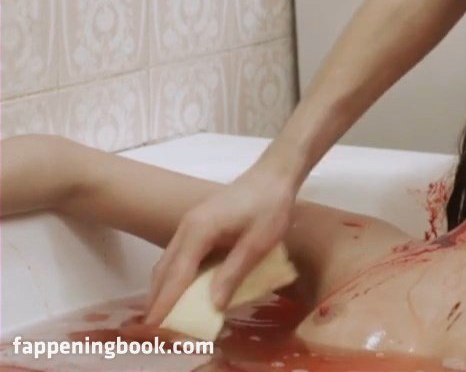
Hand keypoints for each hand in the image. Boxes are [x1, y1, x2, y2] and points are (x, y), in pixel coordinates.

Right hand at [144, 156, 298, 324]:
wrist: (273, 176)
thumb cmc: (270, 207)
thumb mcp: (258, 243)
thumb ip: (234, 273)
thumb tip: (213, 305)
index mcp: (199, 231)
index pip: (176, 274)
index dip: (165, 302)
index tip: (153, 327)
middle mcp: (186, 228)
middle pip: (164, 270)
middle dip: (157, 299)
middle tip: (155, 330)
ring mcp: (189, 225)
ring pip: (168, 262)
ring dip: (164, 289)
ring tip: (164, 316)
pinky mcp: (197, 226)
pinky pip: (178, 256)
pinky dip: (175, 276)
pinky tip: (182, 291)